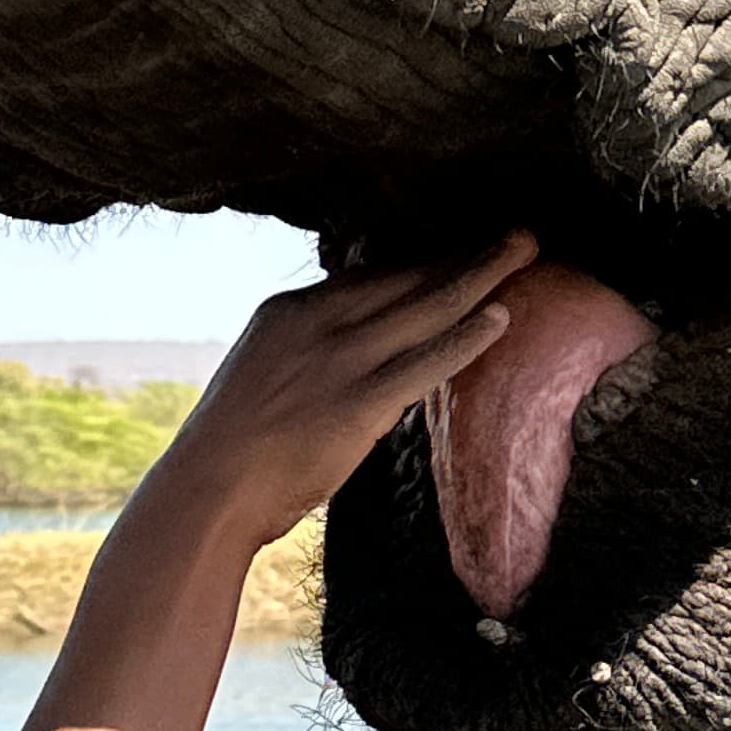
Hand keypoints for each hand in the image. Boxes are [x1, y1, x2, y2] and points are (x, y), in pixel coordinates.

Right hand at [142, 237, 533, 550]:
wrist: (204, 493)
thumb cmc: (227, 453)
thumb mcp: (258, 380)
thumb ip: (300, 360)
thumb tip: (336, 366)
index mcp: (287, 313)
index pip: (369, 275)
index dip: (423, 262)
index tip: (461, 252)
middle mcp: (315, 323)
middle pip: (406, 278)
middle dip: (465, 255)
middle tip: (517, 237)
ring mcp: (338, 360)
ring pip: (425, 306)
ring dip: (482, 275)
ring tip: (525, 251)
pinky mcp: (357, 404)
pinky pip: (424, 362)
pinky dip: (466, 337)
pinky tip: (501, 318)